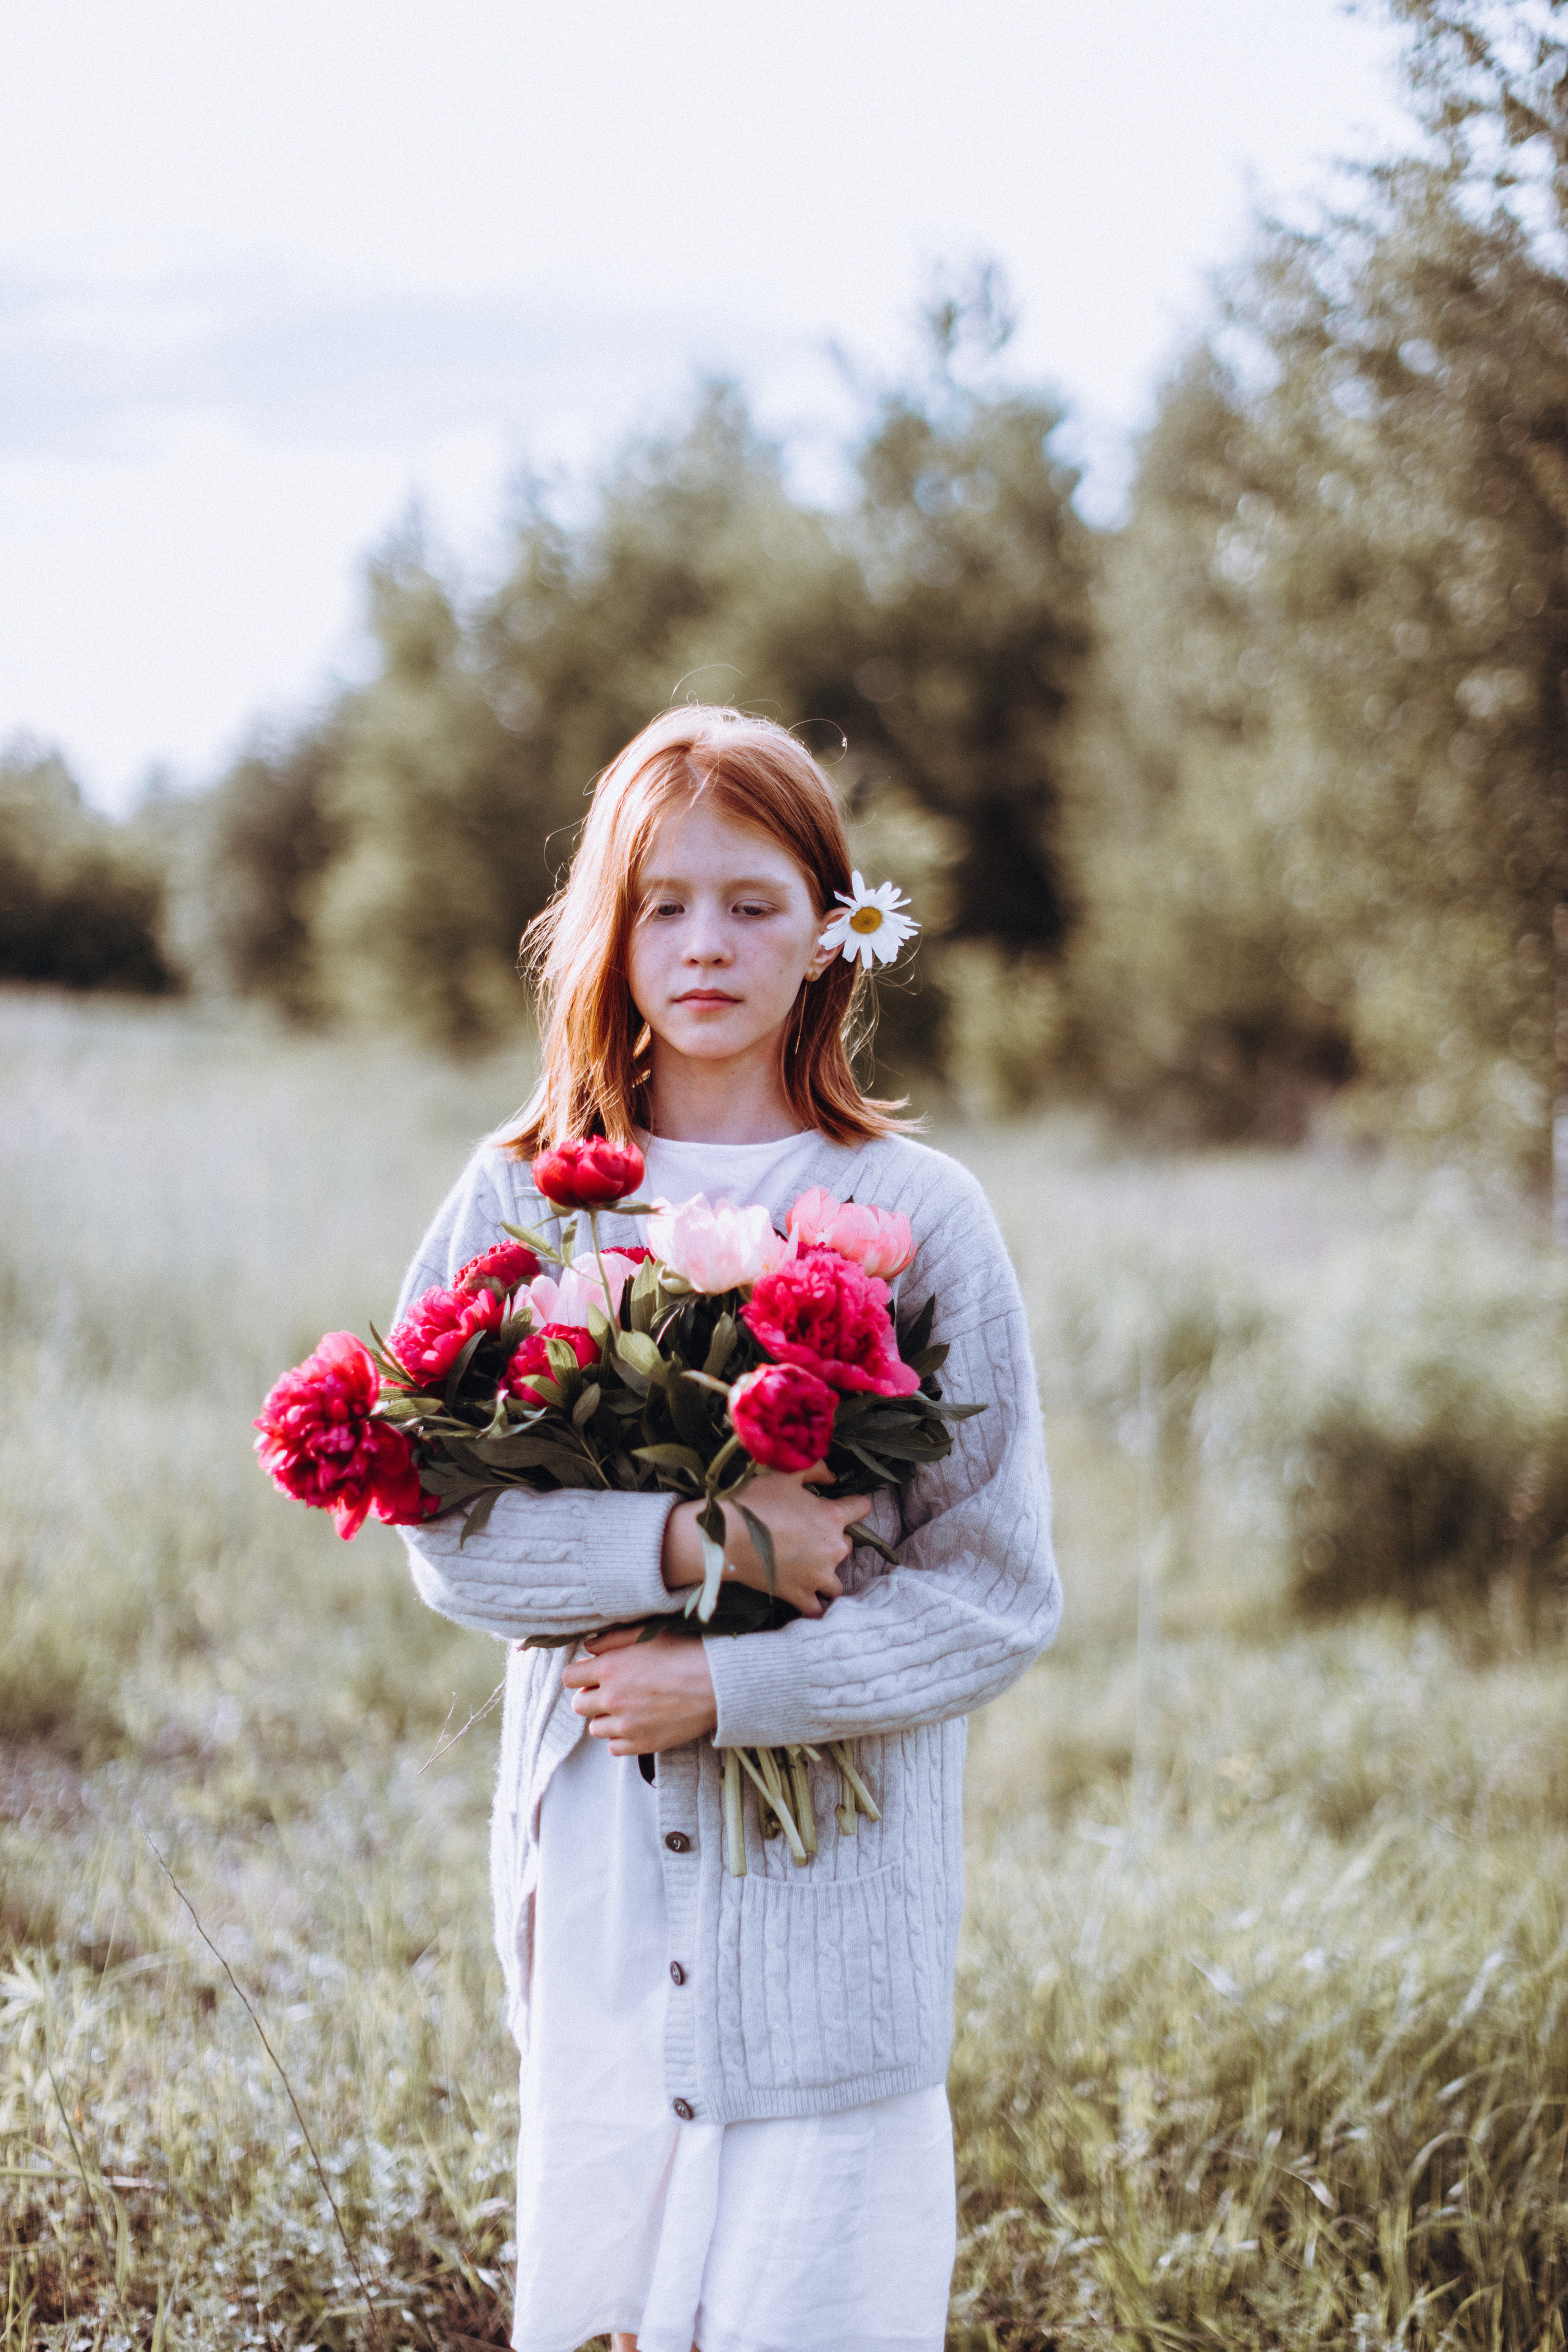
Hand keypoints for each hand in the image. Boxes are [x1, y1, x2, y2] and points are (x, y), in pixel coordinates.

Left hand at [563, 1628, 717, 1754]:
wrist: (718, 1684)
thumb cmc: (686, 1652)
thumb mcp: (648, 1634)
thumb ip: (613, 1639)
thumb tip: (589, 1647)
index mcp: (610, 1669)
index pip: (569, 1678)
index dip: (580, 1674)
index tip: (593, 1673)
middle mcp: (612, 1700)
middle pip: (578, 1706)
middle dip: (591, 1697)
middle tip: (611, 1690)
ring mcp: (627, 1726)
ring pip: (595, 1729)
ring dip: (605, 1718)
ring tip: (627, 1707)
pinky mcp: (642, 1744)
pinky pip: (614, 1748)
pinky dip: (621, 1738)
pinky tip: (638, 1723)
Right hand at [659, 1469, 869, 1619]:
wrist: (724, 1536)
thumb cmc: (754, 1501)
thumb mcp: (785, 1474)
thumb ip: (815, 1470)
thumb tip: (833, 1477)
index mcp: (832, 1516)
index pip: (862, 1507)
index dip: (853, 1505)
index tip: (842, 1506)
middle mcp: (833, 1548)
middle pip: (849, 1544)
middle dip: (834, 1539)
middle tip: (810, 1535)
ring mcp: (818, 1576)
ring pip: (837, 1580)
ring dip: (827, 1573)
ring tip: (809, 1566)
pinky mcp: (800, 1595)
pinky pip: (818, 1608)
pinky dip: (814, 1603)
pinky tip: (806, 1595)